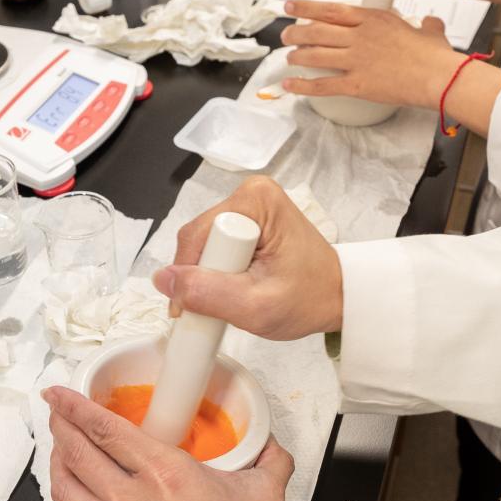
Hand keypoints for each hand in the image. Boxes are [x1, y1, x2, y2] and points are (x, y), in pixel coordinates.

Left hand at [43, 386, 293, 500]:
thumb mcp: (263, 494)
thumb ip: (269, 460)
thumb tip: (269, 445)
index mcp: (164, 473)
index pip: (104, 429)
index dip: (74, 406)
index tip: (60, 393)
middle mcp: (131, 498)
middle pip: (76, 451)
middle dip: (61, 424)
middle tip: (58, 411)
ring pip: (65, 486)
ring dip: (57, 460)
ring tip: (60, 446)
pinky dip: (65, 500)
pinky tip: (71, 491)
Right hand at [154, 177, 343, 340]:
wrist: (337, 296)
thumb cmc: (309, 298)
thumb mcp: (257, 307)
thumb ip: (208, 294)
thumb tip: (163, 280)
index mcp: (256, 200)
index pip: (198, 237)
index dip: (198, 275)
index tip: (217, 302)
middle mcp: (249, 194)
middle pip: (197, 240)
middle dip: (206, 276)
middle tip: (234, 301)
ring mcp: (246, 207)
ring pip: (200, 247)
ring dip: (210, 277)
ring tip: (238, 296)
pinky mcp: (244, 222)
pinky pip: (211, 249)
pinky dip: (217, 273)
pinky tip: (237, 287)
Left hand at [280, 0, 462, 108]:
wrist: (439, 77)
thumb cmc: (435, 57)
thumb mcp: (430, 32)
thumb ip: (426, 25)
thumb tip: (431, 23)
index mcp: (373, 19)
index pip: (331, 9)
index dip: (306, 7)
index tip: (291, 6)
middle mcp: (360, 37)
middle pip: (316, 31)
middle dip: (296, 32)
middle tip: (286, 35)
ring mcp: (356, 60)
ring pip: (314, 55)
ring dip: (296, 56)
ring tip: (289, 58)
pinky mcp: (357, 84)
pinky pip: (323, 84)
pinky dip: (303, 85)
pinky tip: (291, 84)